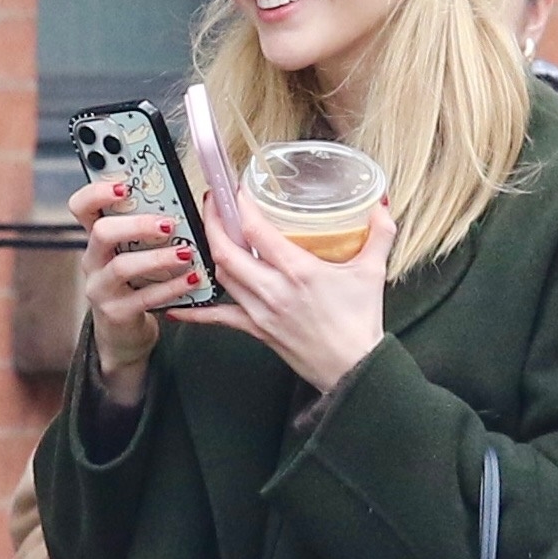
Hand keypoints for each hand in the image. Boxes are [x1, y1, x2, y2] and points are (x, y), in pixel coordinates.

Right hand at [69, 178, 206, 406]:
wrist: (125, 334)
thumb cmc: (135, 284)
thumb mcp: (134, 253)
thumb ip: (146, 228)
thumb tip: (178, 201)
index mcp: (97, 239)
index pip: (81, 207)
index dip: (98, 192)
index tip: (125, 184)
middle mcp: (93, 260)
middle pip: (101, 232)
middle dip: (137, 224)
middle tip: (168, 223)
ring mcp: (101, 288)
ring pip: (122, 266)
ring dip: (158, 257)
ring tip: (186, 253)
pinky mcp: (116, 313)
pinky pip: (144, 297)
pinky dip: (171, 287)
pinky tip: (192, 279)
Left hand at [182, 190, 395, 392]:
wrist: (353, 370)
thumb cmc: (362, 323)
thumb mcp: (374, 272)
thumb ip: (379, 233)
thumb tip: (380, 203)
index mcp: (299, 271)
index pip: (255, 230)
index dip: (240, 205)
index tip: (237, 188)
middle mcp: (273, 290)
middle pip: (226, 250)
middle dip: (213, 221)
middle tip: (213, 201)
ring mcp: (261, 312)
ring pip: (222, 276)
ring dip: (210, 251)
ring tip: (209, 231)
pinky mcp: (257, 331)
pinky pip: (221, 318)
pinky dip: (198, 311)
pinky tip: (177, 308)